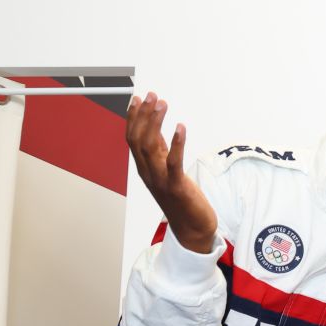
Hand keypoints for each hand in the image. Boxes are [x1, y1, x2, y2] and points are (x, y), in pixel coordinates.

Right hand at [125, 92, 216, 253]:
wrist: (193, 230)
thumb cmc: (183, 201)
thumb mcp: (168, 172)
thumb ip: (161, 153)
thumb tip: (156, 130)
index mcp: (145, 169)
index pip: (132, 138)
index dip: (133, 118)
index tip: (138, 98)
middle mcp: (149, 173)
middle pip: (138, 138)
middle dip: (143, 114)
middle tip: (151, 95)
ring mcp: (161, 180)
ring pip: (150, 146)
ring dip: (155, 122)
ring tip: (162, 104)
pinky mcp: (177, 187)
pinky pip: (173, 162)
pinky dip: (176, 143)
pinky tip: (180, 127)